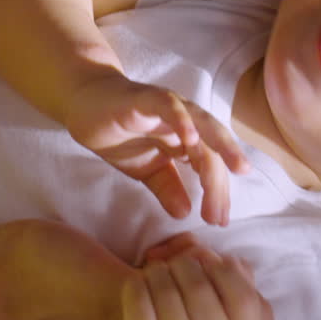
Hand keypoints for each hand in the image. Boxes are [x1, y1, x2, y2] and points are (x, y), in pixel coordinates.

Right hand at [64, 74, 249, 224]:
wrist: (84, 104)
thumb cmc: (119, 134)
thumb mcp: (145, 169)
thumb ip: (167, 187)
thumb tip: (184, 213)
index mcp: (187, 139)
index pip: (210, 167)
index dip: (216, 193)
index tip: (219, 221)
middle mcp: (185, 121)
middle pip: (211, 150)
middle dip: (219, 181)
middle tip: (221, 215)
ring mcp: (168, 107)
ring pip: (202, 122)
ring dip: (221, 144)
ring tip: (236, 167)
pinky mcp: (146, 97)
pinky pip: (169, 106)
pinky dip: (182, 120)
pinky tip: (191, 139)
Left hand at [115, 250, 273, 319]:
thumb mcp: (229, 319)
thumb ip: (239, 284)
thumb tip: (235, 262)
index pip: (242, 293)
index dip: (222, 269)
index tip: (208, 266)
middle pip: (198, 284)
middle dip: (185, 264)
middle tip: (178, 266)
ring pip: (165, 285)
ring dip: (159, 270)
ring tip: (159, 274)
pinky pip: (139, 296)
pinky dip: (138, 282)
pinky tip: (142, 286)